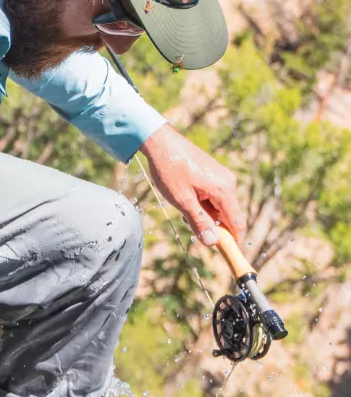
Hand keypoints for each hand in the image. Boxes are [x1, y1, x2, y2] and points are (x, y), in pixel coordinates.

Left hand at [140, 123, 245, 246]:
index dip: (232, 241)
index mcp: (224, 190)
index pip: (237, 223)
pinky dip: (201, 202)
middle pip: (228, 216)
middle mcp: (228, 182)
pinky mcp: (214, 173)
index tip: (226, 255)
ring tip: (182, 202)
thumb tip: (212, 243)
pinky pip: (213, 196)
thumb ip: (199, 222)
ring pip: (218, 206)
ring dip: (203, 212)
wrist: (160, 141)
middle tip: (188, 219)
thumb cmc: (169, 169)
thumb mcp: (182, 201)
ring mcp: (222, 177)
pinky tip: (183, 194)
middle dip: (211, 224)